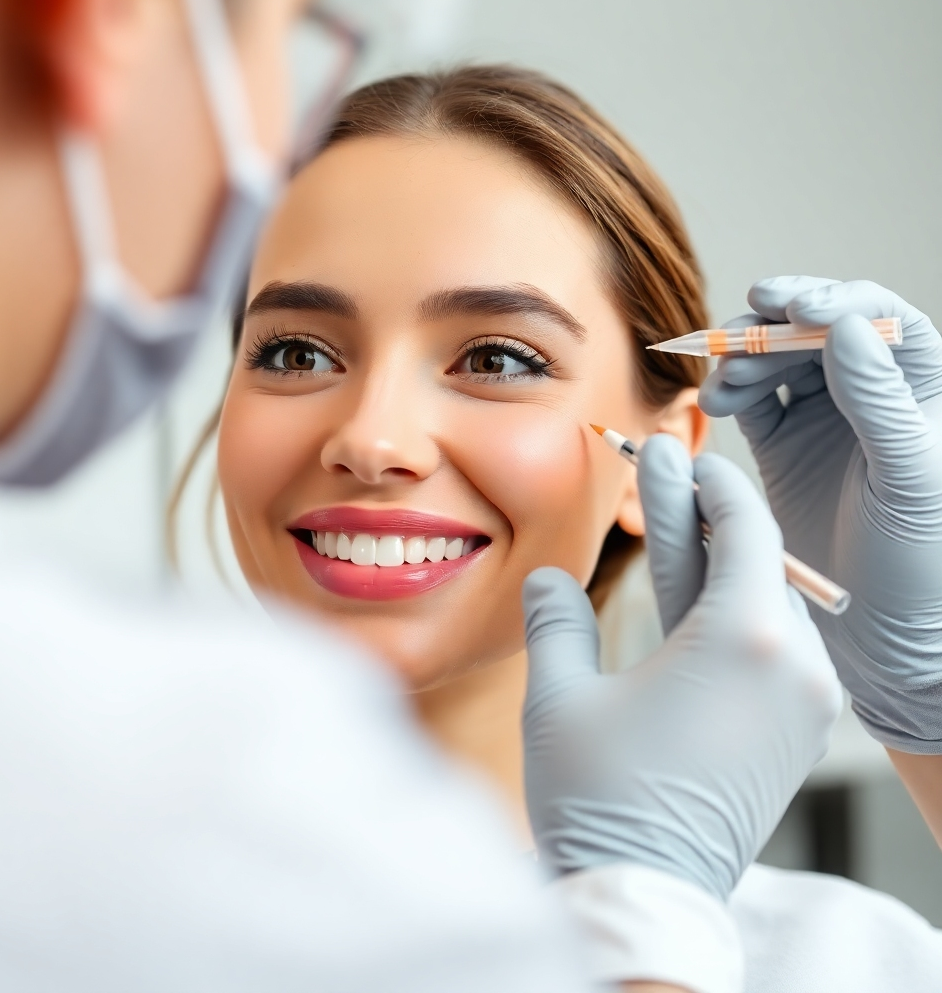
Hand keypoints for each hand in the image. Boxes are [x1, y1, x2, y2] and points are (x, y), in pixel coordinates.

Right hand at [521, 436, 840, 900]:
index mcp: (744, 641)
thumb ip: (556, 620)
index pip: (745, 530)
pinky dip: (733, 616)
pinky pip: (773, 650)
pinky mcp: (795, 735)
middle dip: (701, 515)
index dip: (712, 486)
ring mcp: (803, 705)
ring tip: (677, 528)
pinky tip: (697, 597)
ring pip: (764, 605)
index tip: (686, 456)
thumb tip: (551, 579)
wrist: (647, 898)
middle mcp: (792, 666)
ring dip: (718, 565)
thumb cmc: (600, 796)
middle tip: (665, 466)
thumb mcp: (560, 694)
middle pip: (752, 562)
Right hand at [700, 277, 941, 751]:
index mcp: (922, 390)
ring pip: (778, 360)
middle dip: (776, 325)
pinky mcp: (783, 447)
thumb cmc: (920, 562)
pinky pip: (752, 401)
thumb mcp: (911, 477)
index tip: (792, 307)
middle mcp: (871, 394)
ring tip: (720, 385)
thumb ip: (880, 399)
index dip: (836, 300)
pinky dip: (730, 392)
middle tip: (739, 332)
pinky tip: (716, 403)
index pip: (881, 319)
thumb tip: (846, 323)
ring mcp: (823, 418)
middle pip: (819, 330)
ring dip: (744, 358)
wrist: (881, 634)